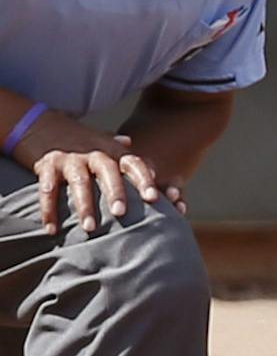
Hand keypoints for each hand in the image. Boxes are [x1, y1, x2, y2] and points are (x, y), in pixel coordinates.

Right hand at [19, 111, 165, 235]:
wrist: (42, 126)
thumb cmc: (83, 143)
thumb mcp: (107, 145)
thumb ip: (130, 159)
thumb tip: (155, 169)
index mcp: (112, 151)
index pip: (133, 163)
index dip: (144, 179)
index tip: (154, 198)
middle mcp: (93, 153)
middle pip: (108, 172)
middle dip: (115, 192)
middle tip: (121, 213)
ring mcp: (69, 159)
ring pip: (79, 182)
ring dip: (84, 206)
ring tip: (90, 228)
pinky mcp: (46, 166)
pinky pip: (47, 190)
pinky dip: (49, 210)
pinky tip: (52, 229)